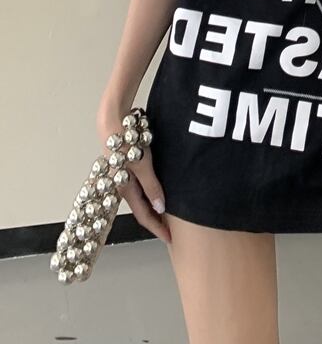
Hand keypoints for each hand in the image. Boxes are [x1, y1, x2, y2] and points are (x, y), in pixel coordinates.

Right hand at [96, 108, 171, 244]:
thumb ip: (151, 186)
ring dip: (153, 206)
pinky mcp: (126, 165)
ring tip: (168, 213)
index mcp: (125, 190)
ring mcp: (124, 176)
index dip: (157, 228)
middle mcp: (123, 186)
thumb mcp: (142, 165)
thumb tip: (160, 209)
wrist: (113, 120)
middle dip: (155, 220)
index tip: (170, 239)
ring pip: (140, 197)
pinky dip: (150, 193)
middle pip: (141, 209)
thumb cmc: (126, 142)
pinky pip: (140, 185)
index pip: (144, 216)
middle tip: (171, 229)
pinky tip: (158, 190)